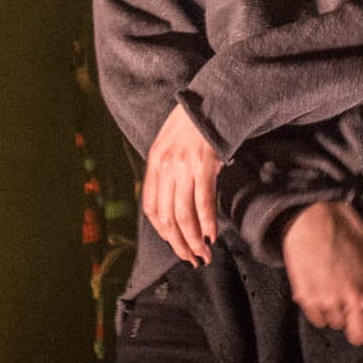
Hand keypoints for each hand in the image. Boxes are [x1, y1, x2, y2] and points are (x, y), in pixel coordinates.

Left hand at [143, 103, 221, 265]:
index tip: (174, 243)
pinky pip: (203, 202)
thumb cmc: (193, 127)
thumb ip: (168, 173)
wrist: (211, 104)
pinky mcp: (203, 166)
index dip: (161, 230)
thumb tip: (174, 204)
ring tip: (203, 253)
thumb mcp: (170, 148)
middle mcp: (165, 168)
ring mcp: (183, 168)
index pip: (150, 207)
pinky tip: (211, 235)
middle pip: (167, 217)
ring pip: (184, 214)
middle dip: (178, 243)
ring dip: (193, 239)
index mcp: (154, 164)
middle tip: (190, 258)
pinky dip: (206, 223)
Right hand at [281, 201, 362, 362]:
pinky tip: (322, 287)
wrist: (312, 217)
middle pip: (361, 336)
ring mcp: (332, 297)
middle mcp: (359, 294)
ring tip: (335, 286)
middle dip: (359, 329)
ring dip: (339, 314)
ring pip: (339, 326)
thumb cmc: (350, 234)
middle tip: (354, 311)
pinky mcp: (309, 298)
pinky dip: (321, 310)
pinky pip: (319, 320)